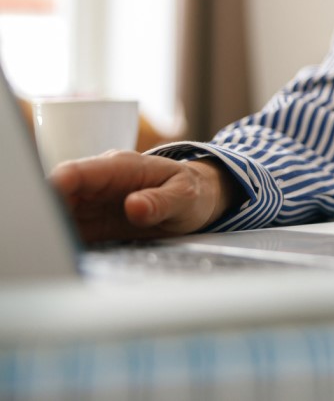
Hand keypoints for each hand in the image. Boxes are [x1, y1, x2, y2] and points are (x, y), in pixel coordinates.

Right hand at [49, 151, 238, 242]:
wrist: (196, 197)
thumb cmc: (190, 191)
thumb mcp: (185, 196)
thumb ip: (160, 201)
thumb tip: (134, 206)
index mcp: (120, 167)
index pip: (79, 172)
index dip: (58, 186)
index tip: (46, 202)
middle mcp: (99, 183)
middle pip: (58, 195)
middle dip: (46, 214)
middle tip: (48, 239)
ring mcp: (92, 202)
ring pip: (58, 214)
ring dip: (51, 231)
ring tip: (55, 253)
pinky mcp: (91, 222)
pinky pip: (67, 231)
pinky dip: (62, 242)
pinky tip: (63, 258)